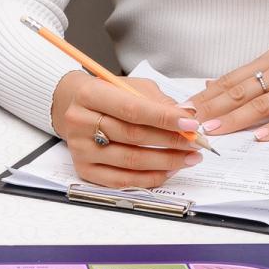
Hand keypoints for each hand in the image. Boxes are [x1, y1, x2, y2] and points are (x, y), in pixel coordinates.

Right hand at [52, 71, 202, 187]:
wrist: (73, 105)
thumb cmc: (106, 94)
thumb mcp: (131, 87)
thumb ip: (158, 102)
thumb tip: (188, 117)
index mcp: (89, 95)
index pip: (132, 110)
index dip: (164, 119)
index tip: (191, 124)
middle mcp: (80, 122)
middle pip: (132, 137)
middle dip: (170, 141)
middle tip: (195, 143)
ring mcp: (80, 148)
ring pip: (130, 161)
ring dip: (166, 162)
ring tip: (189, 158)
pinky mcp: (83, 168)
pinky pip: (120, 181)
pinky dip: (148, 178)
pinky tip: (168, 171)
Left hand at [188, 49, 268, 141]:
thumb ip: (253, 77)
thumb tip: (213, 85)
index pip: (232, 79)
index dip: (207, 95)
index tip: (185, 107)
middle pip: (241, 91)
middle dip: (212, 108)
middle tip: (189, 120)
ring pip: (262, 105)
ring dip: (235, 119)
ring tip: (215, 130)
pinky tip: (260, 138)